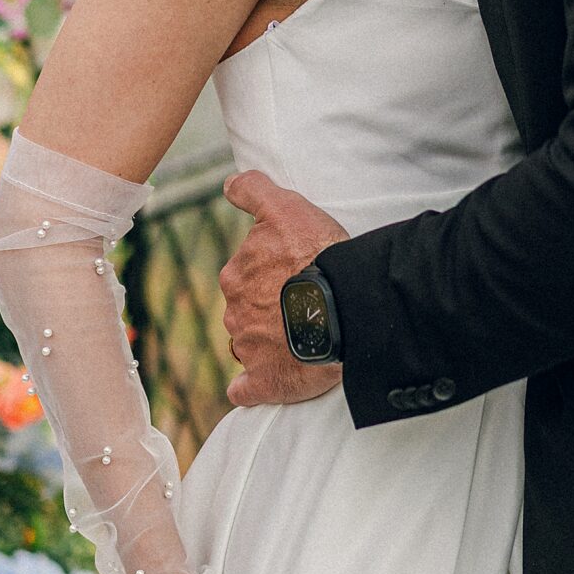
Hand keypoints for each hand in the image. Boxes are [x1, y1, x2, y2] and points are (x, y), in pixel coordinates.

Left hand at [221, 171, 346, 407]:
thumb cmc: (317, 254)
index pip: (243, 276)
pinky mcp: (267, 381)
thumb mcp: (286, 208)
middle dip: (265, 310)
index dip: (267, 275)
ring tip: (299, 339)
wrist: (344, 305)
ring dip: (266, 343)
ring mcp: (249, 350)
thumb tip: (228, 183)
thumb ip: (253, 191)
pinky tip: (256, 386)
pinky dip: (249, 389)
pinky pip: (247, 390)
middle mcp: (235, 314)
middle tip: (299, 306)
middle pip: (245, 312)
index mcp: (236, 276)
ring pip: (249, 346)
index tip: (291, 275)